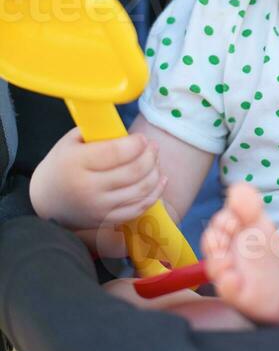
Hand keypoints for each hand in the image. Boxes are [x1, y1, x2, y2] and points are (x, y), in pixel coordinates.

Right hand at [30, 127, 167, 230]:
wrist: (46, 200)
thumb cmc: (61, 165)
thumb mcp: (71, 142)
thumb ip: (98, 132)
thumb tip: (128, 130)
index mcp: (76, 163)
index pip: (116, 152)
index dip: (136, 143)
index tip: (142, 138)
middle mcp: (88, 188)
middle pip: (133, 171)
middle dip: (150, 155)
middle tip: (153, 146)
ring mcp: (99, 208)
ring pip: (140, 190)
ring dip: (155, 172)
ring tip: (155, 160)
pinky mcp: (106, 221)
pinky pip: (138, 208)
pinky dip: (155, 194)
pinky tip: (160, 180)